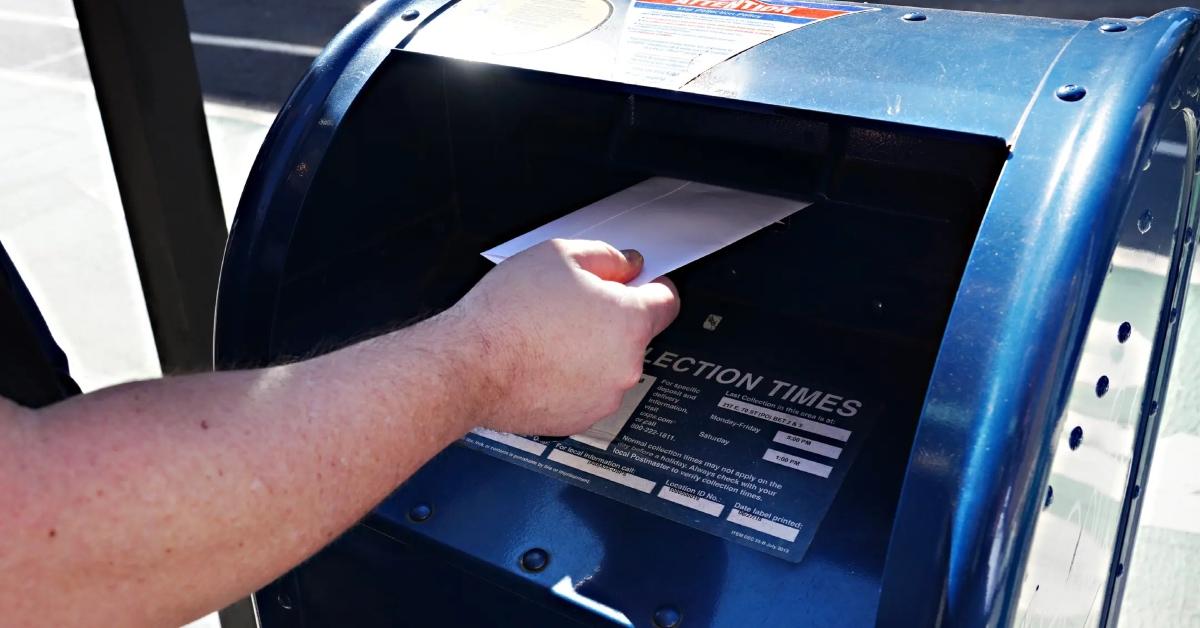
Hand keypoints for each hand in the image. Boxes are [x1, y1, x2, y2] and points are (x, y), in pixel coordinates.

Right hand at [449, 239, 679, 434]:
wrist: (470, 366)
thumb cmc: (507, 315)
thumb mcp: (560, 255)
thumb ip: (607, 257)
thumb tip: (626, 265)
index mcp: (630, 321)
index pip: (667, 302)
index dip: (652, 288)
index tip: (639, 286)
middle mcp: (626, 364)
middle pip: (635, 334)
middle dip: (611, 319)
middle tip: (570, 307)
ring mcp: (604, 396)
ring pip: (610, 365)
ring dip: (591, 351)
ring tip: (549, 336)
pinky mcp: (580, 418)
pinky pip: (587, 391)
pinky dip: (572, 378)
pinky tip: (542, 361)